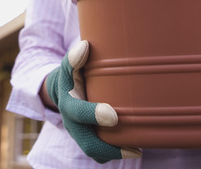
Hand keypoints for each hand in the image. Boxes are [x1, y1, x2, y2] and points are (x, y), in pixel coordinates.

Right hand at [44, 40, 141, 162]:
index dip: (94, 115)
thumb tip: (85, 46)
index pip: (78, 112)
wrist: (62, 91)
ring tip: (138, 150)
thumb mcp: (70, 65)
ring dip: (117, 154)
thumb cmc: (73, 75)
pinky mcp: (90, 140)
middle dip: (110, 148)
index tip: (114, 116)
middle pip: (88, 144)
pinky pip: (102, 152)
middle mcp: (72, 124)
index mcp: (68, 103)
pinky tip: (136, 146)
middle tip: (135, 149)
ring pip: (97, 152)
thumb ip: (75, 57)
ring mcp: (81, 134)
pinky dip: (117, 153)